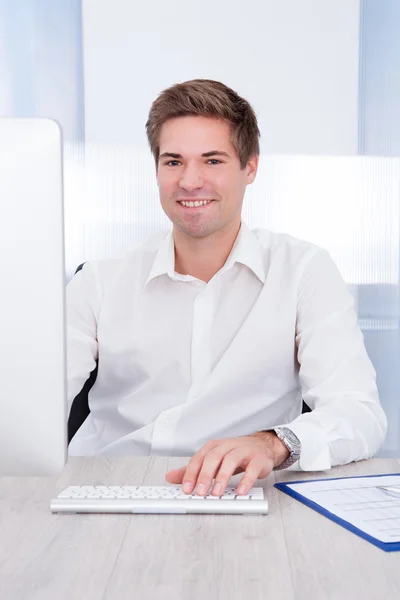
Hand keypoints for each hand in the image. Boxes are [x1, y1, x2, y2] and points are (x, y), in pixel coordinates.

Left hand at [165, 431, 289, 496]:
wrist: (262, 446)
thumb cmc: (235, 454)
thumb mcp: (212, 459)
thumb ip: (193, 469)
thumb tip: (170, 477)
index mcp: (214, 447)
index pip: (199, 458)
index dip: (191, 473)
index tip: (186, 489)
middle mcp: (227, 446)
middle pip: (213, 458)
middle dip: (205, 475)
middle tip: (200, 492)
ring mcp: (243, 451)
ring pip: (231, 461)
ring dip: (223, 477)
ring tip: (217, 493)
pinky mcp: (258, 459)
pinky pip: (252, 469)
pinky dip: (246, 480)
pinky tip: (240, 492)